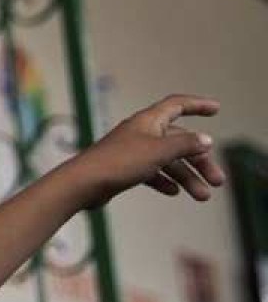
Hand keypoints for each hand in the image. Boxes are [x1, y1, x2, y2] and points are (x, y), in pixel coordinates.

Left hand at [68, 94, 223, 206]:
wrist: (83, 184)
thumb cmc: (118, 163)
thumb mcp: (158, 152)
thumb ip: (184, 145)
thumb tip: (206, 139)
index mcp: (148, 121)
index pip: (176, 105)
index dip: (197, 105)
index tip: (216, 109)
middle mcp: (140, 133)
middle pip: (178, 140)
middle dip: (200, 160)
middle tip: (218, 181)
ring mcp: (131, 151)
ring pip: (167, 160)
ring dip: (186, 176)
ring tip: (202, 196)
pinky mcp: (123, 169)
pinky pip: (150, 172)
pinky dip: (164, 180)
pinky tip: (173, 192)